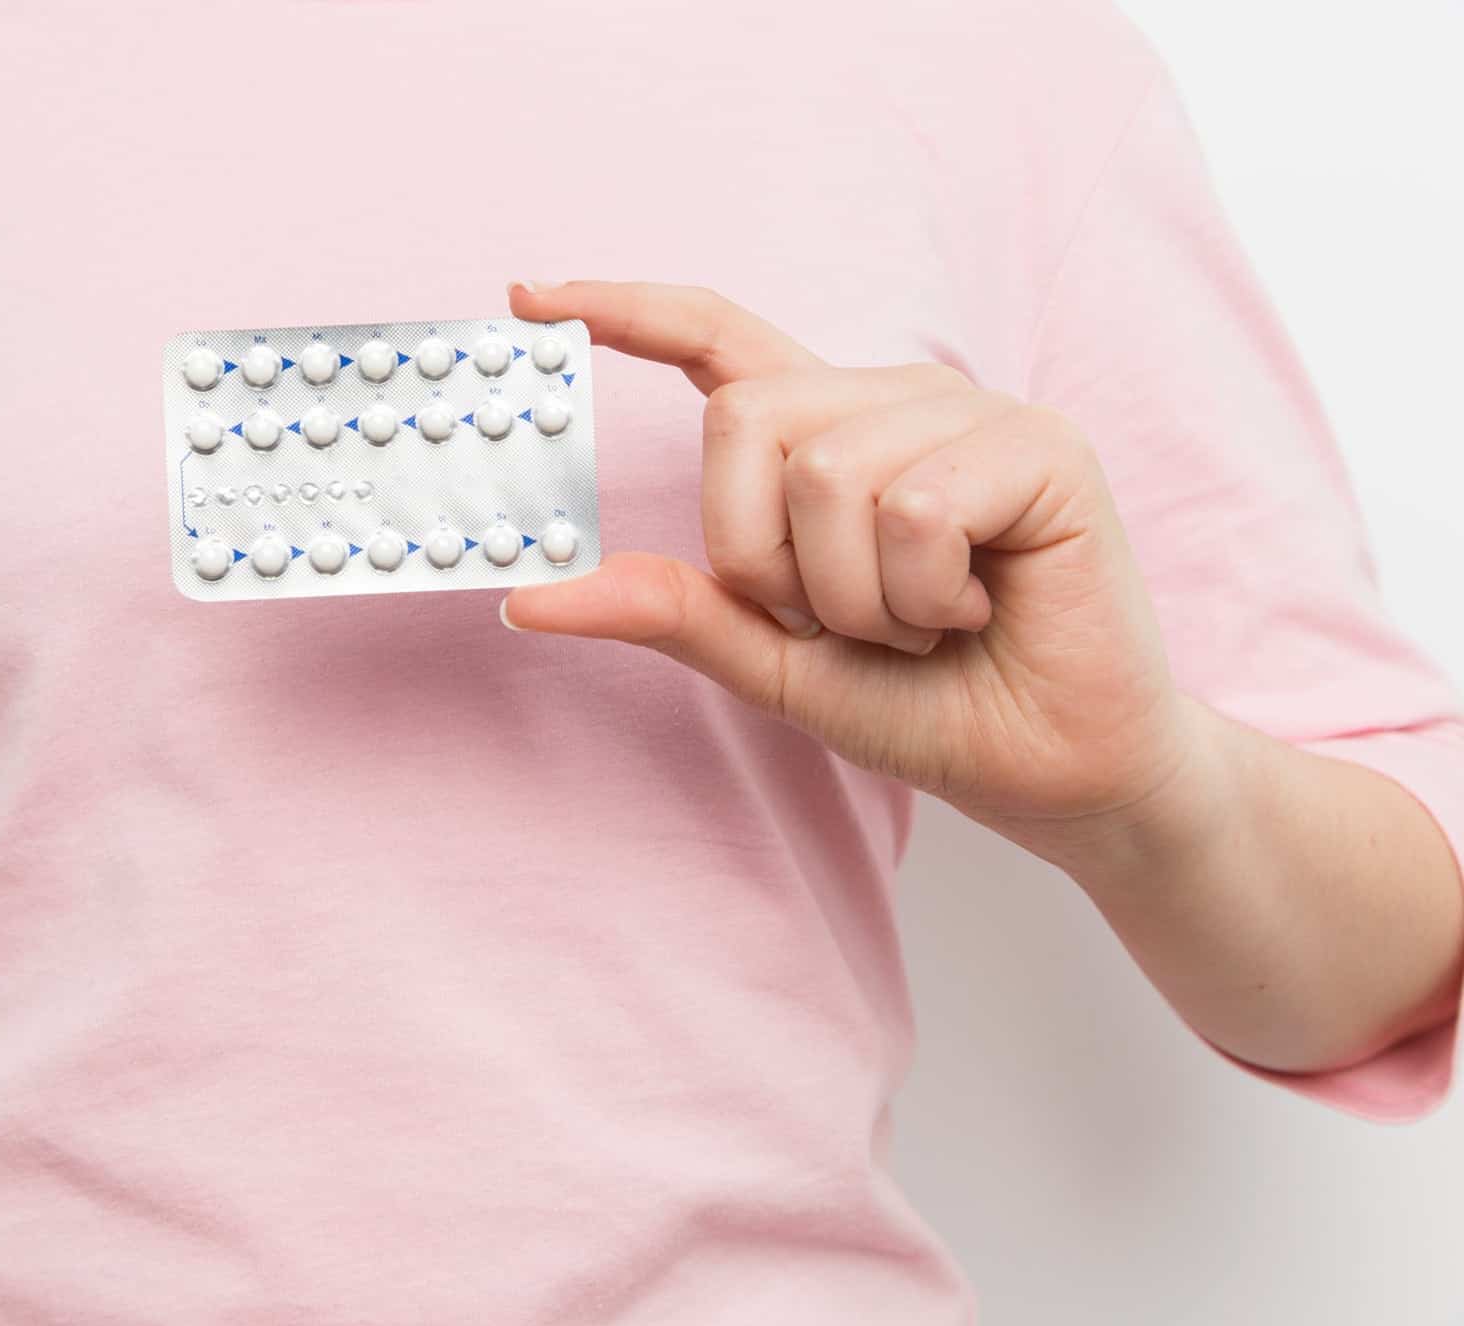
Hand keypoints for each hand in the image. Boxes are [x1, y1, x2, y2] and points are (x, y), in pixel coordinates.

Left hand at [503, 280, 1207, 859]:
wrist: (1052, 773)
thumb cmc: (927, 706)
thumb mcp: (774, 665)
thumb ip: (673, 614)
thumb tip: (532, 600)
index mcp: (829, 439)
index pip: (718, 341)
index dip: (628, 311)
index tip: (529, 297)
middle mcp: (894, 404)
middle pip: (747, 416)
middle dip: (767, 555)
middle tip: (848, 619)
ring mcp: (971, 415)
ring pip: (828, 472)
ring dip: (855, 596)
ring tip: (927, 623)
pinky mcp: (1041, 445)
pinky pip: (914, 505)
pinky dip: (923, 594)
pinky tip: (980, 611)